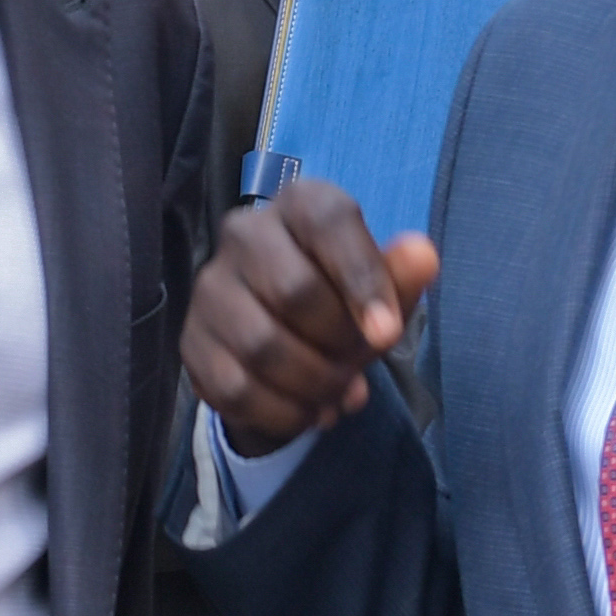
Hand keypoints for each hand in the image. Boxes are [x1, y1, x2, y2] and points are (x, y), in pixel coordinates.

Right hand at [181, 183, 440, 457]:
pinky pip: (234, 387)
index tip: (388, 335)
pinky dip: (282, 412)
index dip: (362, 281)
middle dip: (338, 343)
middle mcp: (245, 232)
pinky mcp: (192, 340)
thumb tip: (424, 256)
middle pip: (294, 291)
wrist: (289, 335)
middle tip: (358, 366)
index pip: (329, 223)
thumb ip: (403, 274)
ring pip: (261, 346)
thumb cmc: (345, 299)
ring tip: (339, 394)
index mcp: (300, 203)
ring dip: (313, 384)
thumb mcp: (384, 288)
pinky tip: (308, 413)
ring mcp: (210, 286)